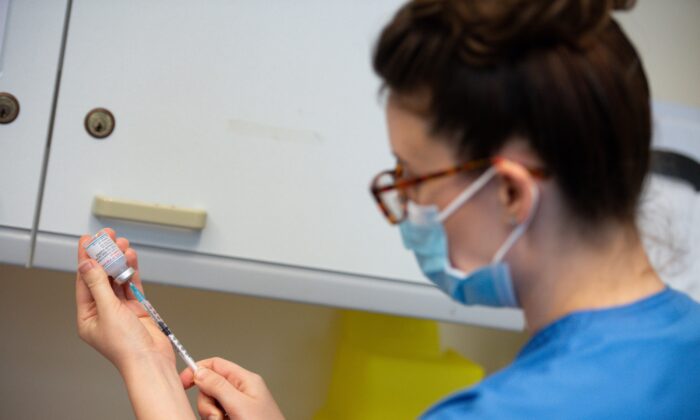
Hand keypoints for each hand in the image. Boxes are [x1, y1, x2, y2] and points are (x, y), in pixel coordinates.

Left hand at [76, 228, 174, 371]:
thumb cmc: (127, 347)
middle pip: (101, 276)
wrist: (151, 360)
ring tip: (121, 243)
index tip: (88, 241)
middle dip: (104, 255)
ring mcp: (120, 309)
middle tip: (106, 236)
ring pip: (117, 278)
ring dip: (119, 260)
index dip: (86, 259)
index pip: (84, 281)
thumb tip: (87, 265)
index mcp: (87, 316)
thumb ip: (98, 285)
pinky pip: (132, 284)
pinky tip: (131, 257)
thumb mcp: (108, 311)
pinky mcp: (137, 308)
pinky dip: (132, 270)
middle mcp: (103, 311)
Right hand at [180, 357, 284, 419]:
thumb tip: (199, 371)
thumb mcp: (240, 404)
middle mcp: (241, 391)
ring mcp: (238, 406)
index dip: (197, 370)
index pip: (216, 364)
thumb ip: (219, 386)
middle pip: (210, 387)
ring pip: (211, 404)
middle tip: (217, 415)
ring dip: (212, 415)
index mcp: (246, 380)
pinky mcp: (234, 418)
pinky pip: (216, 416)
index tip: (183, 382)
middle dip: (207, 403)